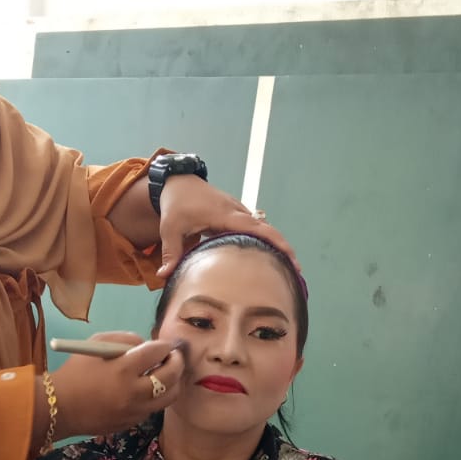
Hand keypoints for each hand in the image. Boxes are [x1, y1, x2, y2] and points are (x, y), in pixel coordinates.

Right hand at [52, 331, 184, 438]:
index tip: (165, 345)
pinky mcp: (131, 423)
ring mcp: (134, 411)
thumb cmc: (75, 372)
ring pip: (169, 397)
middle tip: (174, 357)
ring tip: (168, 375)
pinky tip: (148, 390)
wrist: (59, 407)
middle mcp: (134, 392)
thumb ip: (124, 339)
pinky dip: (155, 397)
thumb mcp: (95, 345)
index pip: (157, 352)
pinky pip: (152, 408)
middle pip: (170, 376)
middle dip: (177, 362)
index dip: (165, 346)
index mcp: (123, 369)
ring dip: (173, 383)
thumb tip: (146, 344)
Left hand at [157, 176, 296, 278]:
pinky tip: (268, 257)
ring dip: (276, 245)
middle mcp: (237, 212)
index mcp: (225, 215)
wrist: (177, 182)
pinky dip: (265, 241)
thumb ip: (171, 253)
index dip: (275, 242)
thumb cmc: (175, 204)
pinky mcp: (236, 215)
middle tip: (296, 271)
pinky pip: (256, 228)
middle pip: (268, 229)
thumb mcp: (170, 229)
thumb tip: (164, 277)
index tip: (290, 258)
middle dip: (284, 248)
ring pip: (264, 229)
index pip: (257, 229)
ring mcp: (239, 212)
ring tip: (286, 269)